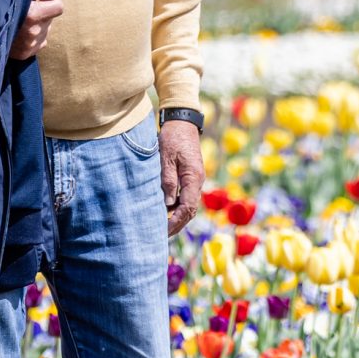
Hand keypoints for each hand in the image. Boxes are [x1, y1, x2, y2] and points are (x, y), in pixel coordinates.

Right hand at [10, 0, 62, 60]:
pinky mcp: (25, 54)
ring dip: (37, 25)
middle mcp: (33, 32)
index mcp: (32, 15)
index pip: (58, 7)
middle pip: (51, 18)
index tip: (38, 0)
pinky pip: (40, 42)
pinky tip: (20, 32)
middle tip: (26, 10)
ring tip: (21, 21)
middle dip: (42, 12)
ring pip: (45, 30)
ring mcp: (29, 45)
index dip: (49, 1)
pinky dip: (33, 37)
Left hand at [160, 120, 204, 234]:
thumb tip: (166, 205)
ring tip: (161, 226)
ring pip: (189, 205)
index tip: (162, 231)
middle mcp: (197, 181)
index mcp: (193, 178)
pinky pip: (186, 196)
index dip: (175, 222)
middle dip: (177, 224)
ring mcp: (195, 179)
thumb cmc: (173, 138)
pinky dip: (177, 207)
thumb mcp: (166, 158)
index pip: (187, 208)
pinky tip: (164, 210)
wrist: (183, 121)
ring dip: (177, 217)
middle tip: (161, 235)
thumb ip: (167, 181)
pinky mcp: (191, 176)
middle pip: (190, 210)